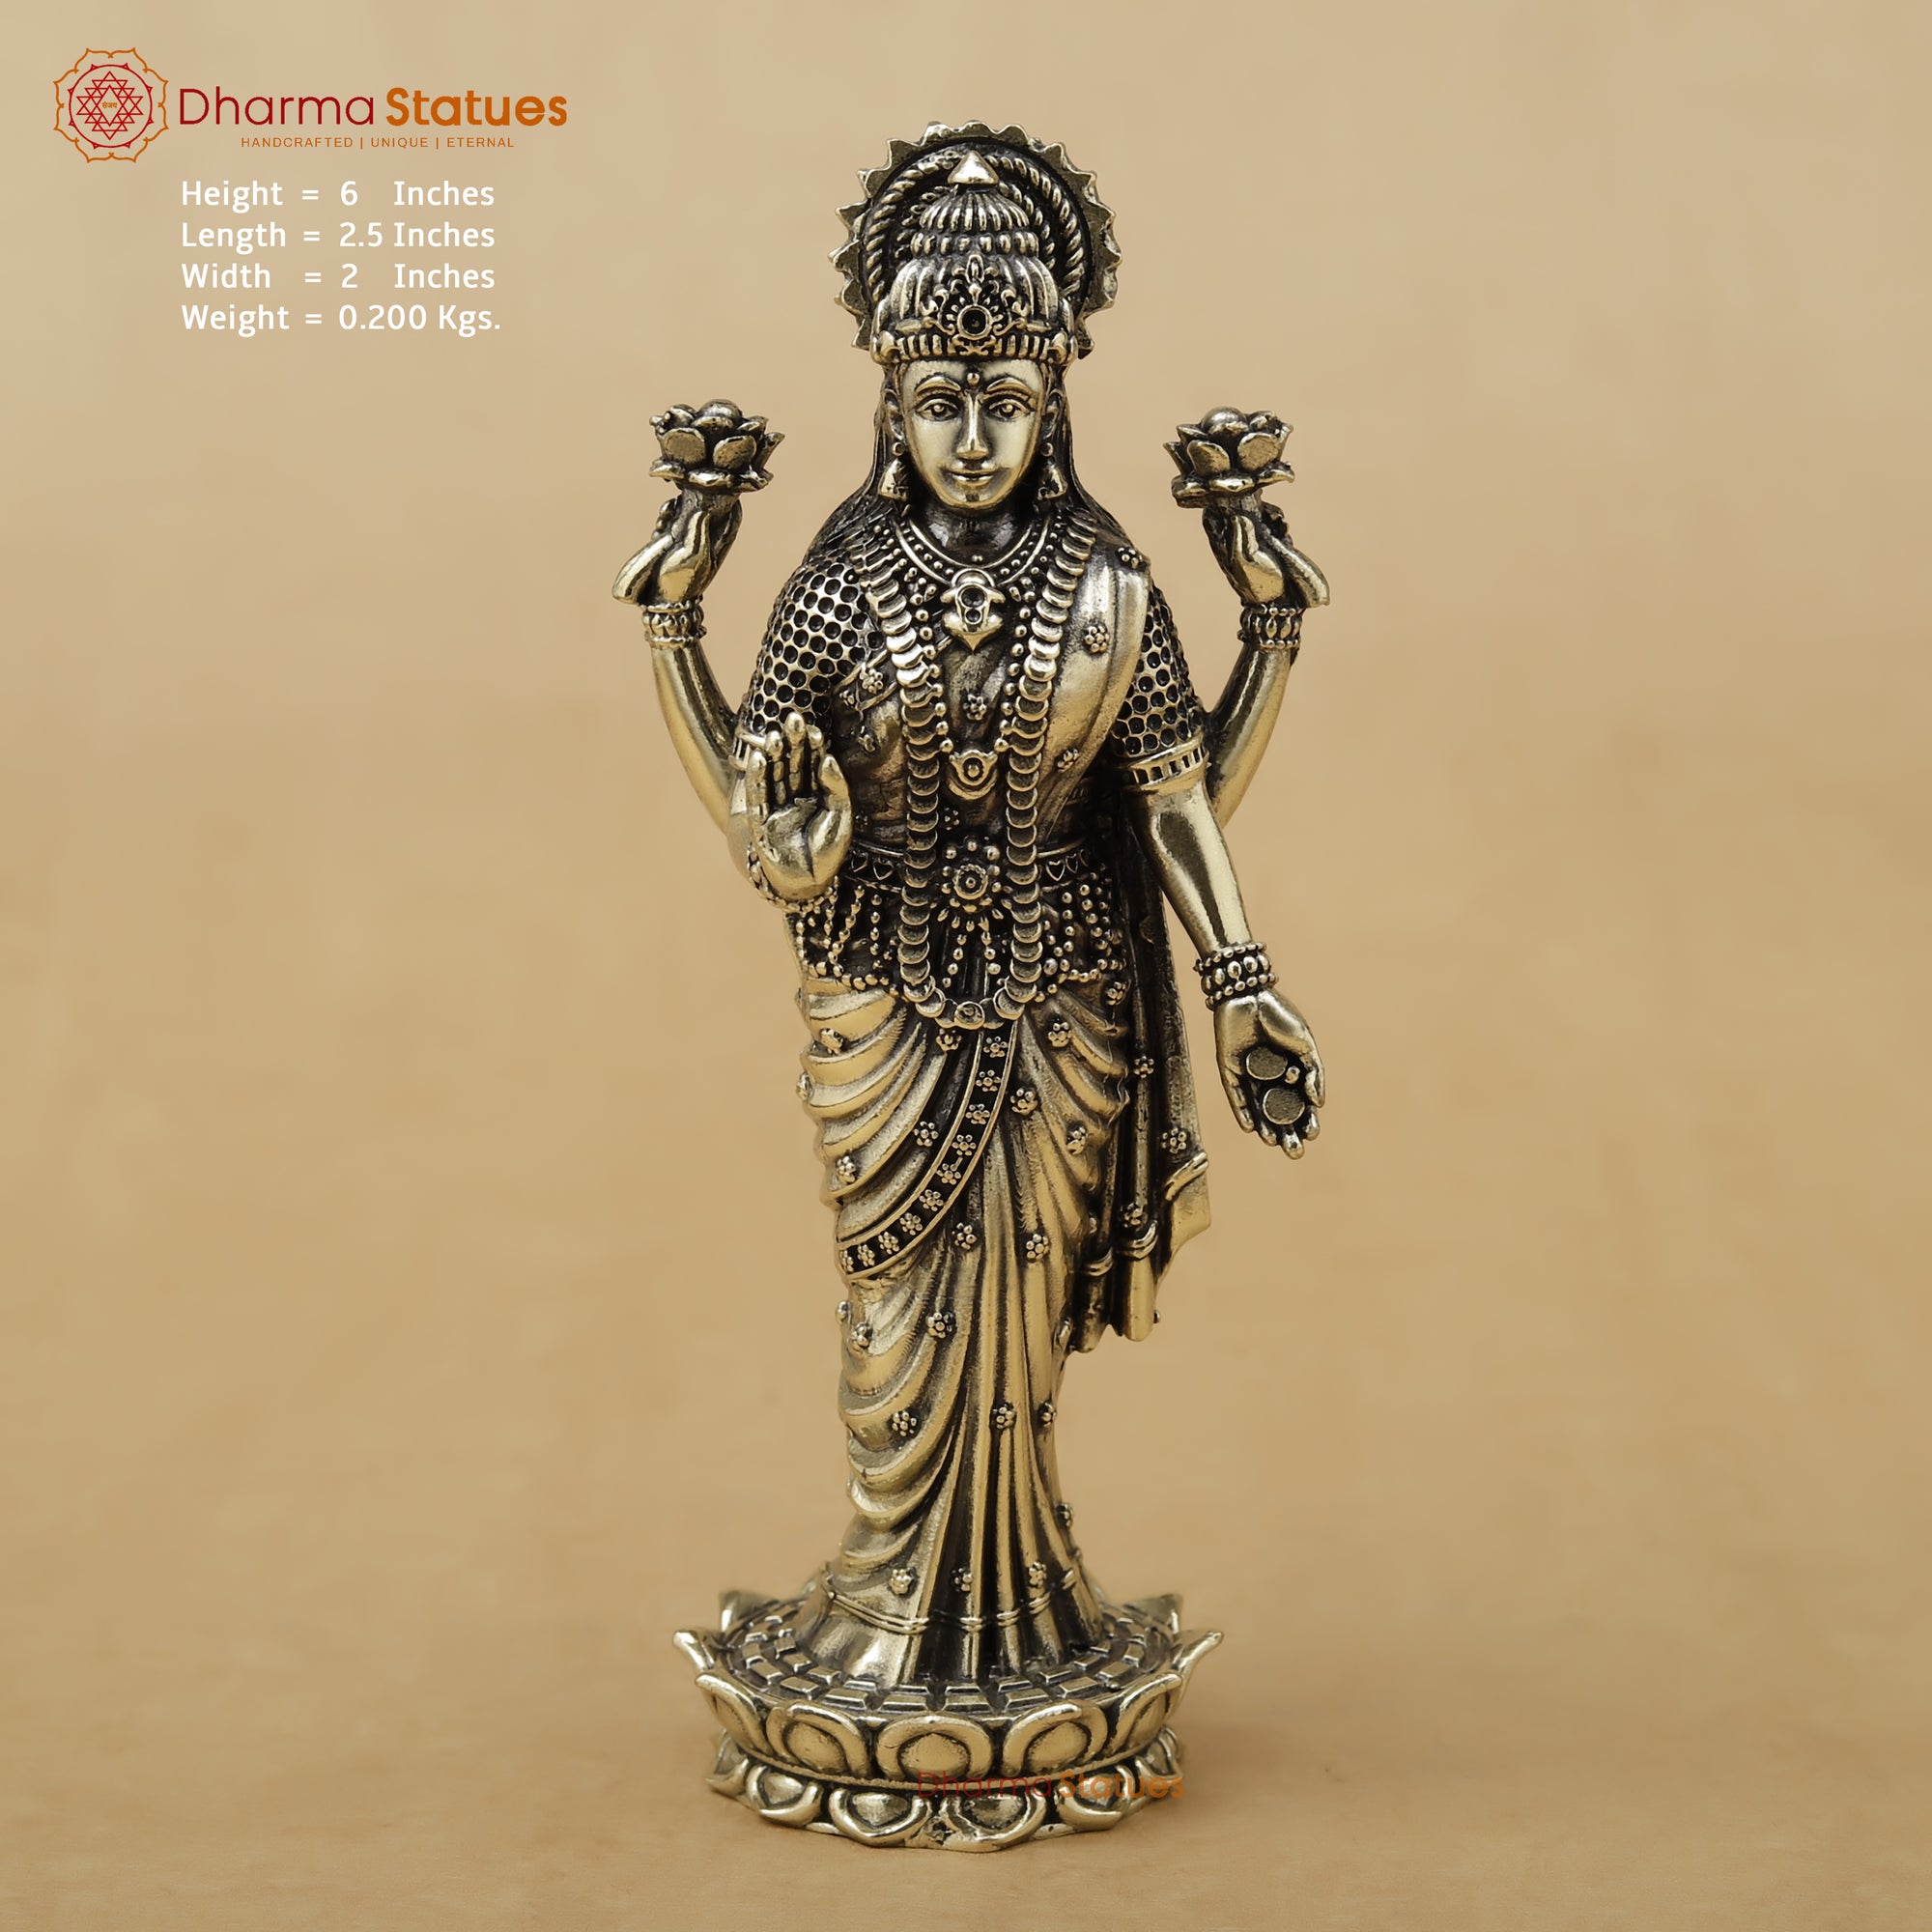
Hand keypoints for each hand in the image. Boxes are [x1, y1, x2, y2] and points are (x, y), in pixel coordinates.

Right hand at [612, 487, 742, 606]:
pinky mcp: (670, 541)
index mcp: (717, 545)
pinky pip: (672, 520)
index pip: (731, 518)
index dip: (731, 501)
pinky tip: (664, 513)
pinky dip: (668, 514)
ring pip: (689, 513)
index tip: (726, 484)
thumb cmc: (680, 582)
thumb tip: (703, 511)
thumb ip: (699, 532)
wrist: (659, 600)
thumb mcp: (694, 556)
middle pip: (711, 512)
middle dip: (702, 497)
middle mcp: (704, 540)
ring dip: (680, 505)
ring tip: (671, 504)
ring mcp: (686, 540)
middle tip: (693, 486)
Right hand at [743, 711, 852, 901]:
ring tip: (774, 735)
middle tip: (793, 718)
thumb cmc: (828, 854)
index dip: (813, 747)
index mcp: (816, 799)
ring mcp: (776, 811)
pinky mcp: (761, 824)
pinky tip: (758, 759)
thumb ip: (836, 787)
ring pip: (774, 778)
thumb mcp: (841, 817)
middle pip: (792, 767)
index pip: (813, 766)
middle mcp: (794, 801)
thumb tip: (828, 758)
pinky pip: (759, 797)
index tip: (814, 727)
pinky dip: (758, 778)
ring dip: (773, 757)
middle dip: (792, 744)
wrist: (809, 886)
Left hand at [1201, 496, 1329, 610]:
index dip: (1219, 504)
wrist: (1282, 603)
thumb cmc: (1259, 584)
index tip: (1235, 496)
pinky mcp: (1272, 543)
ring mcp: (1255, 541)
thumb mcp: (1243, 561)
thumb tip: (1238, 516)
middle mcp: (1237, 540)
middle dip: (1252, 504)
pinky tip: (1283, 529)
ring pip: (1257, 514)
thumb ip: (1239, 537)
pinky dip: (1278, 523)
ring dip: (1269, 513)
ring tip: (1278, 522)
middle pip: (1237, 510)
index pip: (1211, 517)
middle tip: (1264, 509)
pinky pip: (1273, 524)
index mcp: (1222, 545)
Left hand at [1213, 988, 1325, 1156]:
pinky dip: (1242, 1112)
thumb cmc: (1280, 1015)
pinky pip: (1236, 1095)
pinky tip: (1250, 1129)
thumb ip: (1314, 1074)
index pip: (1299, 1100)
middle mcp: (1268, 1073)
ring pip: (1257, 1106)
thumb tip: (1319, 1104)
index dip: (1306, 1118)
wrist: (1248, 994)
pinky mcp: (1228, 1069)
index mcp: (1289, 1067)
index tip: (1313, 1134)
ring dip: (1266, 1127)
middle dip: (1288, 1131)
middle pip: (1279, 1109)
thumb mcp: (1305, 1045)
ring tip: (1274, 1145)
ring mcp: (1247, 1073)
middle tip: (1295, 1151)